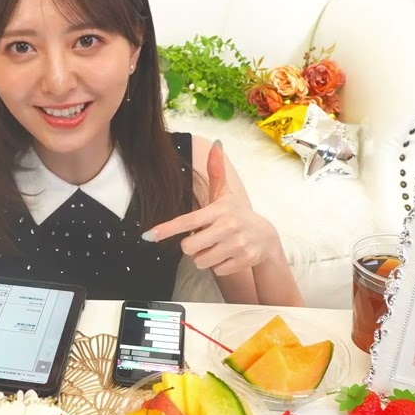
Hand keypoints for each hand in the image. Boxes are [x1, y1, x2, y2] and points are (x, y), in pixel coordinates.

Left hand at [141, 140, 280, 275]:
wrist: (266, 237)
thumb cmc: (237, 214)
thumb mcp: (225, 194)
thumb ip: (216, 172)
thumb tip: (216, 144)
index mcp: (219, 210)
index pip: (187, 221)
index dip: (166, 229)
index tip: (149, 235)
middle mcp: (228, 226)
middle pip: (189, 247)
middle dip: (191, 246)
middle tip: (203, 239)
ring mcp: (237, 245)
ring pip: (201, 261)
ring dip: (204, 258)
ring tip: (217, 247)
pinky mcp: (244, 260)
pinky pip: (216, 270)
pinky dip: (218, 266)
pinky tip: (228, 255)